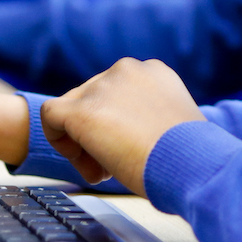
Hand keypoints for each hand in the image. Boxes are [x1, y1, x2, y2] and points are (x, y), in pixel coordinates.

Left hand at [40, 59, 205, 194]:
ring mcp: (102, 86)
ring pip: (72, 109)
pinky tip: (82, 162)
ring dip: (82, 142)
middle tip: (114, 165)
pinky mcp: (82, 110)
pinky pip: (50, 116)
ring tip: (103, 171)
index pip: (116, 92)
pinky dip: (58, 139)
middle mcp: (126, 70)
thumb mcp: (174, 123)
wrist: (190, 164)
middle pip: (92, 99)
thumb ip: (150, 117)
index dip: (118, 123)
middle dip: (99, 134)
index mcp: (152, 72)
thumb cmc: (189, 156)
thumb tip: (130, 133)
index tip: (130, 148)